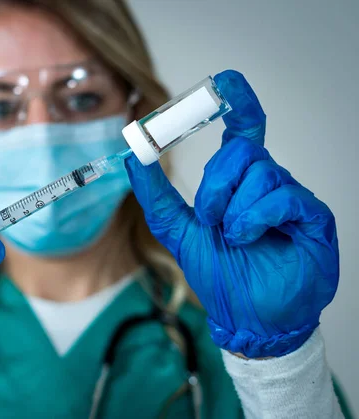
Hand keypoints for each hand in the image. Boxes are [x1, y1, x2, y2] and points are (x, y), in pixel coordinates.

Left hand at [125, 70, 338, 357]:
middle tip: (209, 217)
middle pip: (241, 151)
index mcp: (238, 184)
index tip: (224, 81)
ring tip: (234, 236)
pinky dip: (255, 217)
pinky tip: (250, 237)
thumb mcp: (178, 232)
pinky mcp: (311, 216)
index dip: (236, 103)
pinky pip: (281, 196)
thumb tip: (133, 158)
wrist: (248, 317)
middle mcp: (265, 184)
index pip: (243, 131)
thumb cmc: (220, 274)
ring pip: (260, 172)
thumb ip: (156, 195)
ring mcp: (290, 198)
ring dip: (233, 209)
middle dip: (215, 184)